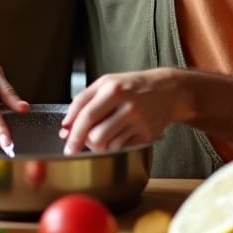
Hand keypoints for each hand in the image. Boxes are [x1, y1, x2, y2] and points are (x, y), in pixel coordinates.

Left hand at [60, 69, 182, 154]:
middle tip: (81, 143)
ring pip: (108, 146)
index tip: (66, 142)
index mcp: (113, 89)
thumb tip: (66, 126)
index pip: (86, 115)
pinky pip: (122, 150)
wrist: (167, 90)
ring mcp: (139, 122)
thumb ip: (82, 101)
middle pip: (95, 136)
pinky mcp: (147, 136)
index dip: (73, 132)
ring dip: (98, 146)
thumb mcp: (106, 83)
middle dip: (83, 143)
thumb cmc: (131, 86)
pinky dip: (114, 147)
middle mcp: (127, 105)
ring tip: (101, 136)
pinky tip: (116, 136)